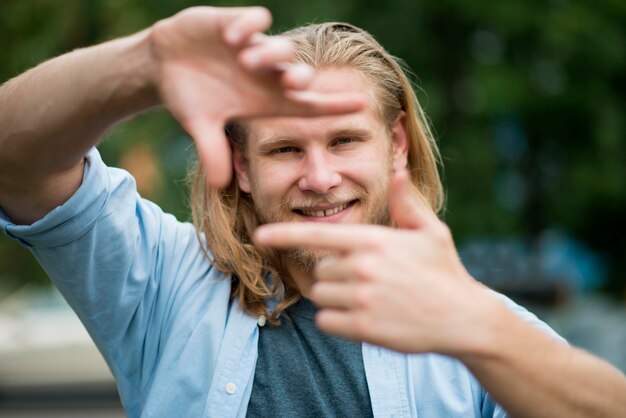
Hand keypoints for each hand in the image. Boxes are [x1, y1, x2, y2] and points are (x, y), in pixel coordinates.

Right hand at [149, 7, 364, 186]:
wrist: (164, 65)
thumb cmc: (190, 97)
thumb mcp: (200, 125)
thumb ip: (213, 152)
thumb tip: (219, 185)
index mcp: (265, 100)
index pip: (307, 104)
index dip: (333, 105)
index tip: (361, 105)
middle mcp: (266, 74)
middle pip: (298, 74)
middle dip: (301, 76)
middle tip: (291, 83)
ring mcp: (252, 48)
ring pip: (280, 47)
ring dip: (269, 53)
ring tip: (244, 60)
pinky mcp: (234, 23)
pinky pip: (254, 20)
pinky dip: (248, 26)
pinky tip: (231, 38)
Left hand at [254, 170, 496, 354]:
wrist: (464, 319)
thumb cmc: (444, 272)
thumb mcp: (431, 231)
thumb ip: (406, 202)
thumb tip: (398, 170)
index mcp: (373, 241)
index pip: (319, 235)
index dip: (285, 233)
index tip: (260, 234)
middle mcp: (363, 268)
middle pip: (321, 270)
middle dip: (336, 274)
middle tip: (369, 281)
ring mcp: (362, 299)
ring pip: (320, 295)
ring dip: (336, 297)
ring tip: (370, 298)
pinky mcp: (363, 328)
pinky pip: (326, 321)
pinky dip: (337, 320)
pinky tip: (365, 317)